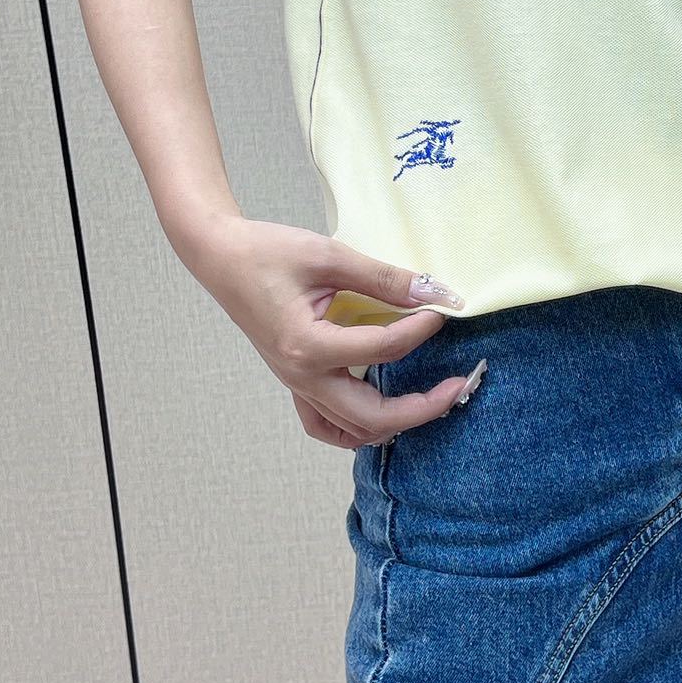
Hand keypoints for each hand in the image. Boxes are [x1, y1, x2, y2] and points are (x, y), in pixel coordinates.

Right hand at [184, 214, 485, 448]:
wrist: (222, 259)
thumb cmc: (268, 252)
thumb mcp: (329, 256)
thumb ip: (384, 278)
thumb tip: (434, 291)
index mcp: (308, 346)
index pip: (383, 350)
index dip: (420, 329)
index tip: (442, 309)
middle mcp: (302, 377)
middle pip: (374, 417)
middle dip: (424, 407)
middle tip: (459, 385)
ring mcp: (297, 385)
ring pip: (354, 430)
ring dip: (397, 421)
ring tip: (431, 397)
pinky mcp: (296, 382)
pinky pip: (328, 425)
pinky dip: (359, 426)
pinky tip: (382, 407)